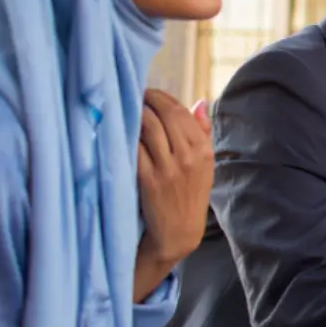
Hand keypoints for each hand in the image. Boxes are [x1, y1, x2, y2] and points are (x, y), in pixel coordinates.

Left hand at [136, 91, 213, 263]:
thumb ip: (202, 133)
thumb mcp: (205, 165)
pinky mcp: (149, 180)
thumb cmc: (190, 194)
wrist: (179, 232)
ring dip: (136, 114)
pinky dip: (128, 136)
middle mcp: (188, 156)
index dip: (163, 98)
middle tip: (134, 95)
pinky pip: (136, 149)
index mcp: (204, 150)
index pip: (182, 113)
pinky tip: (120, 131)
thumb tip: (199, 102)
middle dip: (148, 100)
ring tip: (126, 110)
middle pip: (166, 116)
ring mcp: (168, 169)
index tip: (149, 94)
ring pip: (150, 128)